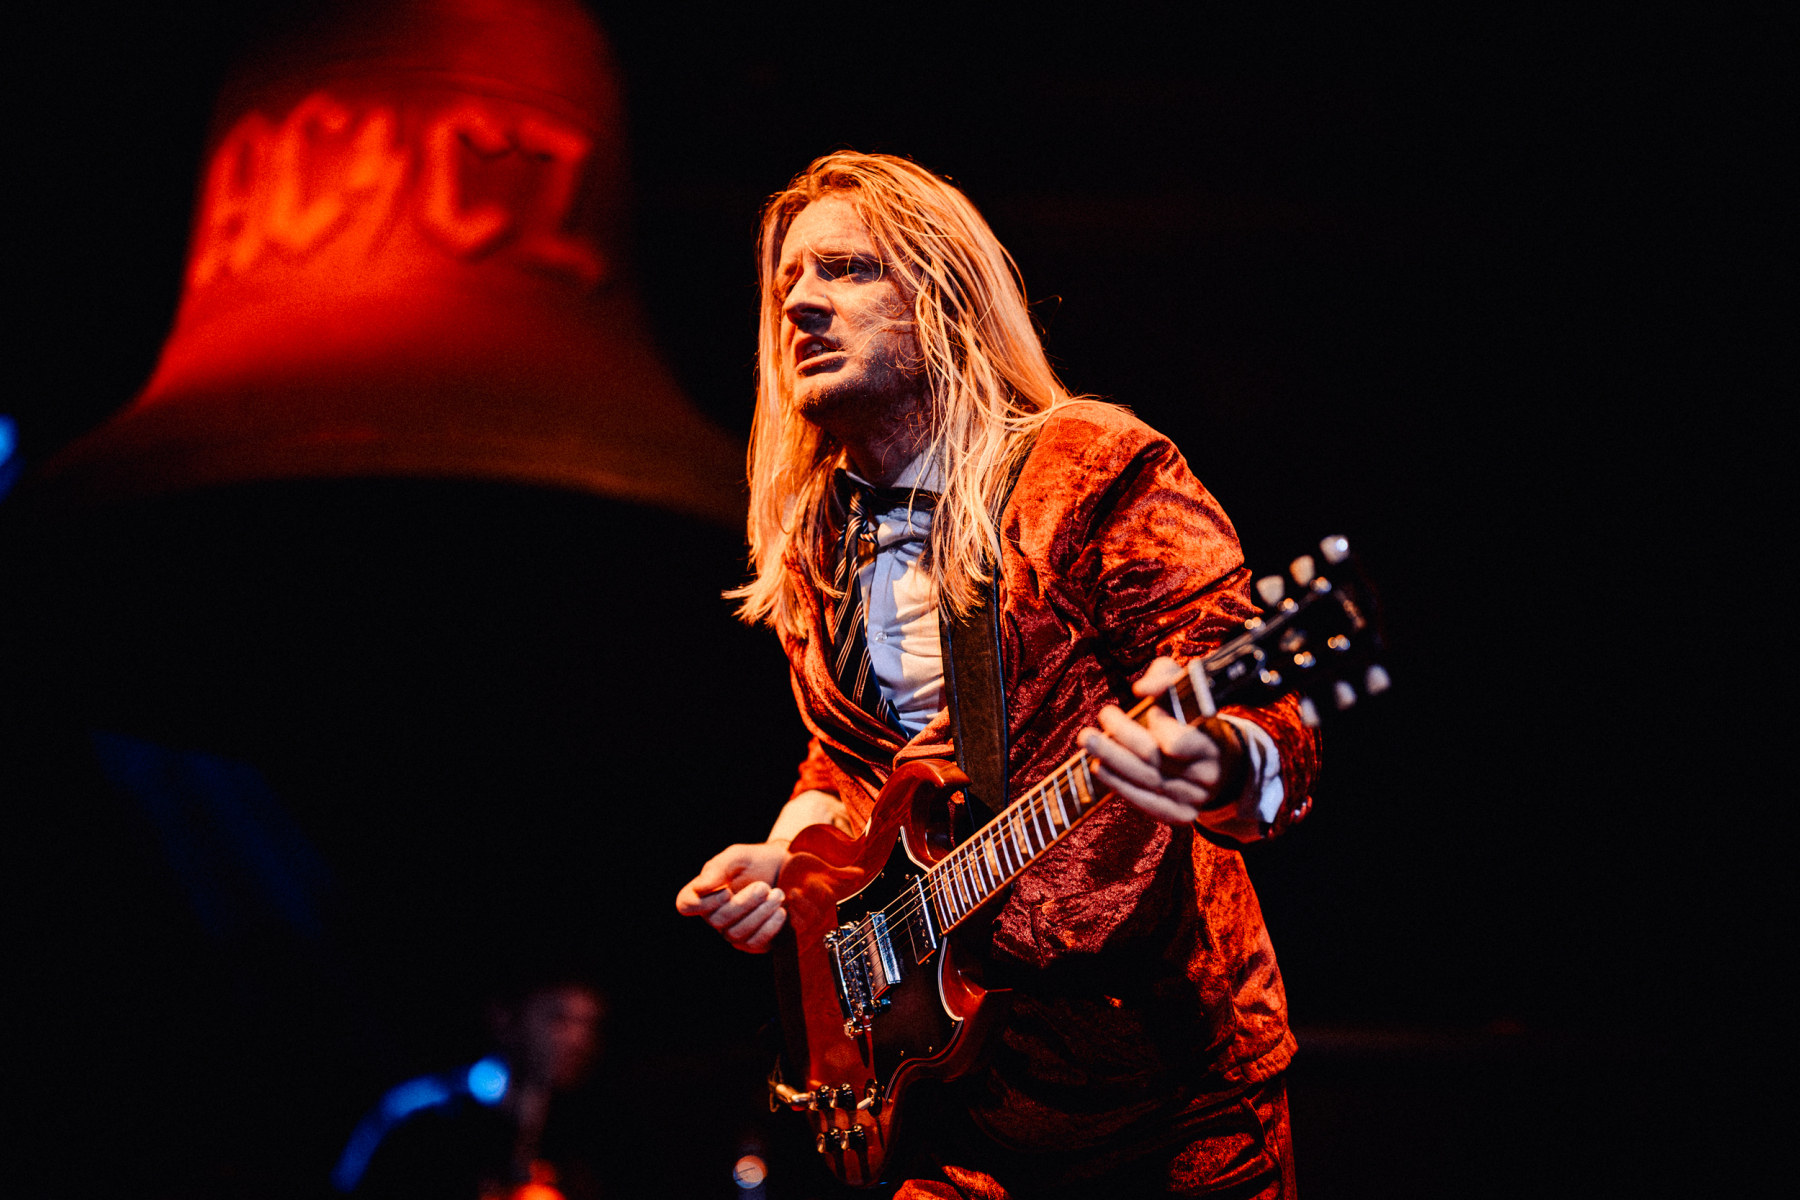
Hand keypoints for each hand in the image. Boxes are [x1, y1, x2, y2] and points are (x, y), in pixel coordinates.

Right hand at [674, 841, 792, 953]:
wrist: (787, 871)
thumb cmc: (757, 861)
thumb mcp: (738, 856)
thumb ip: (718, 868)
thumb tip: (699, 888)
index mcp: (703, 893)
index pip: (685, 905)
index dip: (702, 903)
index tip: (727, 891)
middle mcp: (714, 915)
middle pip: (717, 920)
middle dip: (743, 903)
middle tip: (764, 887)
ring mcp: (732, 931)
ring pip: (736, 933)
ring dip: (759, 914)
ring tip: (777, 895)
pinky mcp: (752, 942)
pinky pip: (754, 943)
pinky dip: (768, 928)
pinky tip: (780, 912)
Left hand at [1079, 656, 1243, 827]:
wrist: (1218, 763)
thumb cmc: (1193, 720)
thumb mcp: (1187, 689)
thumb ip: (1166, 677)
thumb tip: (1141, 689)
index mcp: (1213, 744)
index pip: (1182, 742)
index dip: (1161, 727)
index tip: (1149, 709)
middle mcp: (1207, 776)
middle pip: (1155, 759)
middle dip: (1123, 736)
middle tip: (1102, 716)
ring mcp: (1194, 799)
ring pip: (1146, 781)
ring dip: (1113, 759)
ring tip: (1088, 740)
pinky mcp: (1181, 815)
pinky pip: (1148, 804)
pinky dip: (1121, 786)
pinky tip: (1100, 769)